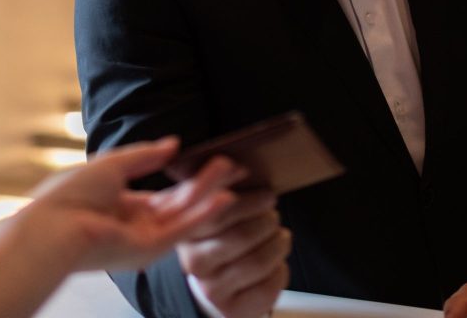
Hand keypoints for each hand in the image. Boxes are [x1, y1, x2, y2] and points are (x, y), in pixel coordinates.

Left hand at [23, 137, 241, 272]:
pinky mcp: (148, 250)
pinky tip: (224, 198)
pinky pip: (182, 230)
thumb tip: (174, 144)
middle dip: (206, 184)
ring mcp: (144, 239)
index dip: (188, 179)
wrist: (52, 225)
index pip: (164, 195)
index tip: (211, 163)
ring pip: (185, 214)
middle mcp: (137, 226)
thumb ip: (145, 156)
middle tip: (232, 165)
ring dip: (210, 192)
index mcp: (123, 207)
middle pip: (180, 203)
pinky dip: (204, 214)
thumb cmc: (71, 194)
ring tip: (232, 171)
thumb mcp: (112, 165)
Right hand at [177, 190, 290, 317]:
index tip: (258, 186)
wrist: (215, 285)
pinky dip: (280, 271)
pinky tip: (276, 263)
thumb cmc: (219, 240)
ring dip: (277, 243)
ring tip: (279, 235)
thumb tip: (230, 163)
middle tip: (272, 214)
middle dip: (266, 220)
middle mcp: (195, 262)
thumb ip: (215, 188)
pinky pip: (267, 287)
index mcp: (186, 231)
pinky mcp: (233, 309)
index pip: (214, 212)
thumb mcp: (212, 211)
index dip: (242, 199)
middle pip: (240, 236)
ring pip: (257, 261)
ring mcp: (213, 288)